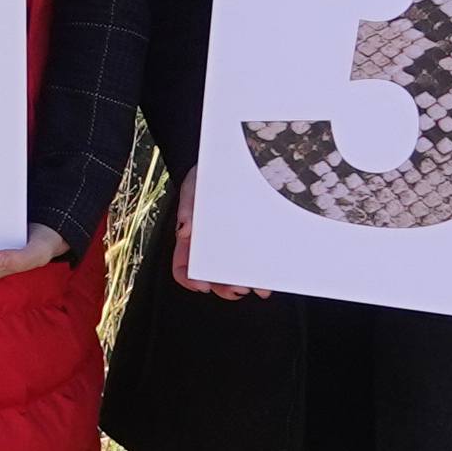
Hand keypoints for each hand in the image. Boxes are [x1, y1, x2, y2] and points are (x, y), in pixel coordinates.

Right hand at [172, 180, 261, 301]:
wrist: (227, 162)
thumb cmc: (205, 177)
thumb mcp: (193, 187)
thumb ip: (187, 208)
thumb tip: (185, 230)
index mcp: (190, 240)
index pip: (183, 267)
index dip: (190, 279)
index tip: (202, 285)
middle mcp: (209, 247)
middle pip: (211, 277)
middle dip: (224, 287)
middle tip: (237, 288)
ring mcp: (229, 245)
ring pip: (233, 273)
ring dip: (244, 283)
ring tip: (257, 287)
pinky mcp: (249, 239)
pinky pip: (253, 259)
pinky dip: (260, 270)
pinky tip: (268, 276)